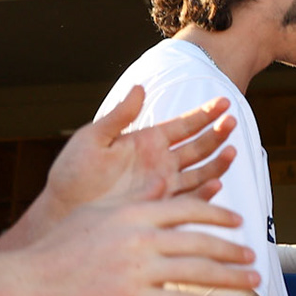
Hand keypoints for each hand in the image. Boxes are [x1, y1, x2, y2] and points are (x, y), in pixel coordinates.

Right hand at [0, 197, 259, 295]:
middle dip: (232, 248)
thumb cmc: (56, 251)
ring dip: (232, 276)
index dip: (218, 215)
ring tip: (253, 280)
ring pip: (200, 270)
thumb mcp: (95, 214)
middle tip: (253, 254)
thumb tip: (157, 186)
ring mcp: (139, 270)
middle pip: (201, 240)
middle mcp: (142, 238)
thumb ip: (131, 201)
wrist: (25, 284)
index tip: (238, 221)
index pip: (188, 209)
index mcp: (133, 214)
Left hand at [43, 88, 239, 217]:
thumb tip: (139, 88)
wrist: (63, 207)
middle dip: (217, 133)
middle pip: (199, 146)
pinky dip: (205, 193)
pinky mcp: (161, 206)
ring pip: (202, 172)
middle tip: (231, 121)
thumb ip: (119, 116)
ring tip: (231, 150)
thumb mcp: (92, 138)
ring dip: (218, 162)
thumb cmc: (73, 172)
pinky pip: (190, 199)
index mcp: (148, 141)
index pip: (184, 125)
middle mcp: (161, 161)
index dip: (204, 114)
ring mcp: (164, 184)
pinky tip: (216, 184)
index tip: (223, 103)